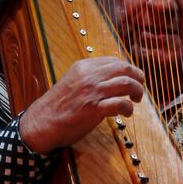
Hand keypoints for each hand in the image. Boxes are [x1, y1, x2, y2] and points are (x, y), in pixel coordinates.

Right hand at [19, 57, 144, 153]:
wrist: (42, 122)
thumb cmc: (58, 104)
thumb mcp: (72, 80)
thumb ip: (90, 75)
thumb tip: (112, 75)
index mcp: (84, 66)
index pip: (114, 61)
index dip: (128, 68)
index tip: (133, 76)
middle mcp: (90, 76)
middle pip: (124, 68)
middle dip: (137, 77)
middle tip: (140, 86)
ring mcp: (92, 92)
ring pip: (127, 83)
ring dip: (137, 91)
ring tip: (136, 99)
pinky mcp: (94, 109)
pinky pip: (120, 103)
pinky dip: (128, 107)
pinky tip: (126, 113)